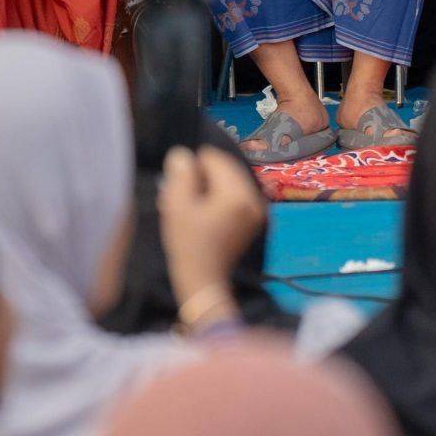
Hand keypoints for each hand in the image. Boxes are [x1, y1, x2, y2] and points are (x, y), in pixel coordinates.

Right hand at [160, 144, 265, 303]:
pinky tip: (200, 211)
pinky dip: (218, 199)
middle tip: (180, 193)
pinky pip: (236, 197)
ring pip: (230, 183)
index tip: (178, 182)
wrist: (203, 280)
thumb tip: (183, 154)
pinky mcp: (254, 220)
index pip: (216, 159)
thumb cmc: (188, 244)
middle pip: (226, 170)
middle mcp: (255, 197)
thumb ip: (181, 175)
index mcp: (238, 193)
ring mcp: (258, 209)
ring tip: (187, 203)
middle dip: (202, 177)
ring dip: (209, 188)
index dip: (194, 166)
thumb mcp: (178, 206)